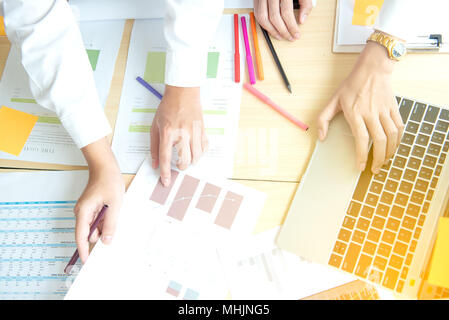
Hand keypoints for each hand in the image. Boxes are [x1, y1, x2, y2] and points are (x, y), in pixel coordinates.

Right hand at [75, 137, 124, 262]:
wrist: (105, 166)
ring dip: (104, 225)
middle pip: (88, 233)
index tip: (86, 261)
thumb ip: (110, 224)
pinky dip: (104, 220)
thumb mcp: (114, 204)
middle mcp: (81, 213)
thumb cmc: (108, 181)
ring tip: (114, 211)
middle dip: (100, 233)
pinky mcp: (91, 208)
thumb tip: (107, 241)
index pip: (80, 236)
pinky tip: (112, 211)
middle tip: (113, 224)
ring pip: (94, 227)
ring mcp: (85, 210)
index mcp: (83, 212)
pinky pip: (97, 220)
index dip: (83, 250)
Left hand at [150, 85, 207, 185]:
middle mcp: (182, 134)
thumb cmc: (168, 107)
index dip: (165, 173)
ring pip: (197, 156)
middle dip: (181, 167)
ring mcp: (194, 132)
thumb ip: (154, 146)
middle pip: (184, 160)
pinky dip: (201, 152)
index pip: (166, 158)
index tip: (165, 182)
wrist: (183, 92)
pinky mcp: (202, 129)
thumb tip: (155, 163)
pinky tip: (195, 149)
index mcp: (167, 133)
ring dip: (192, 161)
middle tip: (178, 165)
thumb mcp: (155, 126)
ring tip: (187, 157)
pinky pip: (205, 147)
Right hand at [254, 0, 312, 40]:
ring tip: (281, 36)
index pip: (286, 12)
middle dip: (283, 31)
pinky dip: (264, 24)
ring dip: (272, 31)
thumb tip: (302, 20)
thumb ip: (305, 4)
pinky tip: (272, 29)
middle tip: (290, 37)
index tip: (297, 34)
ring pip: (263, 18)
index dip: (292, 26)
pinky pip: (257, 14)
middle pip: (274, 17)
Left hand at [317, 41, 404, 173]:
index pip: (361, 138)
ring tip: (385, 161)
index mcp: (355, 112)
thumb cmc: (351, 85)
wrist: (372, 68)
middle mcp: (371, 113)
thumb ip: (324, 118)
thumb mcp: (333, 100)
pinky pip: (399, 127)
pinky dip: (398, 140)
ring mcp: (384, 110)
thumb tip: (321, 137)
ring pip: (392, 136)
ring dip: (390, 151)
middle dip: (379, 158)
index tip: (361, 166)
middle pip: (379, 140)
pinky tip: (393, 147)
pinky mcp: (394, 108)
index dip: (362, 155)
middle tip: (375, 169)